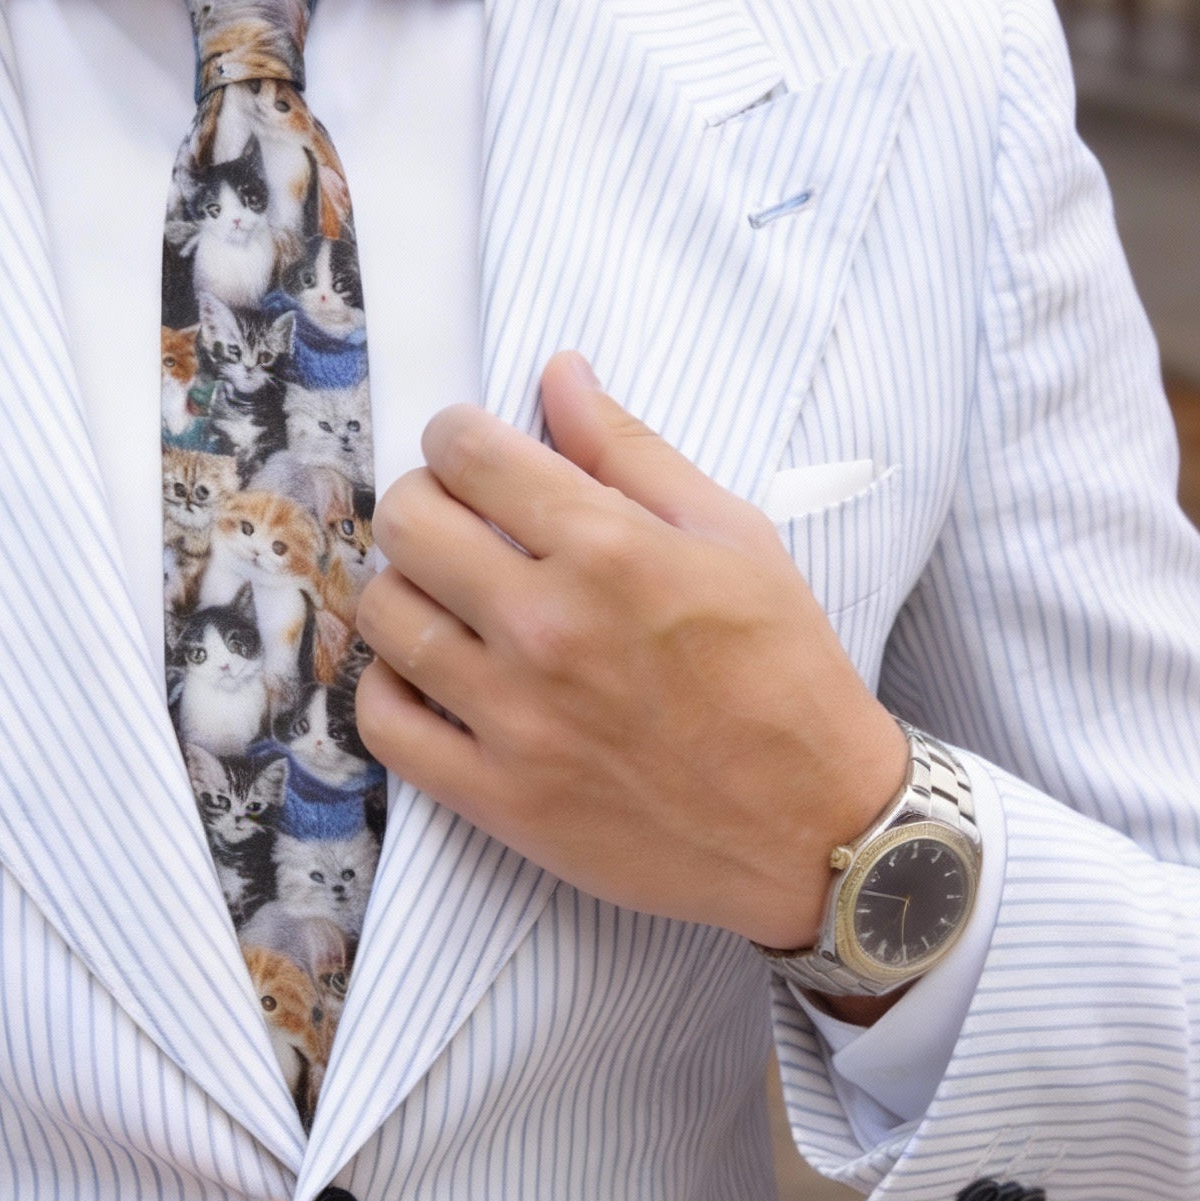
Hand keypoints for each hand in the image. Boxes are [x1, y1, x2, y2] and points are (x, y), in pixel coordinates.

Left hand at [355, 352, 906, 953]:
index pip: (468, 453)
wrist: (815, 827)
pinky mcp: (497, 798)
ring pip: (384, 617)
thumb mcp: (733, 537)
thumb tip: (558, 373)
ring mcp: (514, 717)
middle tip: (457, 524)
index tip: (473, 454)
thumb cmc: (785, 675)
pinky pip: (384, 725)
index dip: (457, 436)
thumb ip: (632, 451)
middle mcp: (548, 626)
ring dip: (404, 592)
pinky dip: (390, 690)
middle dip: (423, 504)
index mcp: (609, 549)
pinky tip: (429, 677)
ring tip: (447, 602)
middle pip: (407, 524)